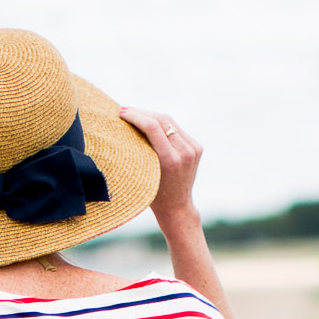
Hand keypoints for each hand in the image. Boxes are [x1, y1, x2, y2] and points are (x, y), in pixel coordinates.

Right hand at [119, 106, 201, 225]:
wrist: (177, 208)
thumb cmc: (153, 195)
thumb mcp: (142, 174)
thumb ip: (138, 151)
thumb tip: (123, 127)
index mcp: (170, 160)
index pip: (153, 127)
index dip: (136, 116)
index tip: (121, 113)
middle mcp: (185, 152)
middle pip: (162, 120)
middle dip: (141, 113)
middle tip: (124, 111)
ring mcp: (193, 149)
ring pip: (169, 122)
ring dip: (151, 115)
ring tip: (134, 114)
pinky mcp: (196, 147)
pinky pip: (176, 129)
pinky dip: (161, 124)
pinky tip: (149, 123)